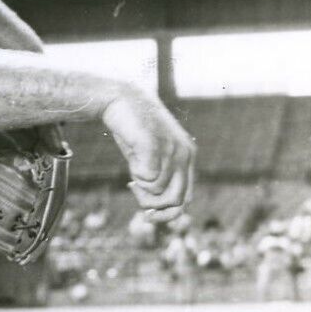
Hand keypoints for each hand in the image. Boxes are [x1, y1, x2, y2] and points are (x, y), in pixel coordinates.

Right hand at [100, 87, 195, 221]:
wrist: (121, 99)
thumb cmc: (133, 131)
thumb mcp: (150, 158)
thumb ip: (157, 178)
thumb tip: (153, 211)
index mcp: (188, 157)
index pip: (186, 199)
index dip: (166, 212)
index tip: (146, 210)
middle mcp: (185, 154)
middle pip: (176, 201)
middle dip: (153, 207)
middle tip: (136, 192)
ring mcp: (172, 150)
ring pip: (160, 192)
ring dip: (141, 189)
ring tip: (133, 174)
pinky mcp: (156, 146)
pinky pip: (149, 179)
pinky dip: (136, 177)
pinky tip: (133, 163)